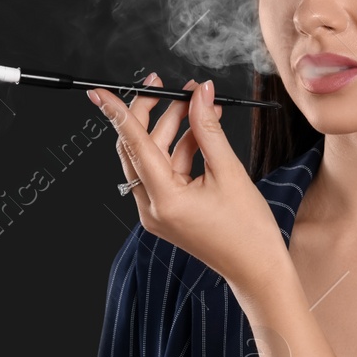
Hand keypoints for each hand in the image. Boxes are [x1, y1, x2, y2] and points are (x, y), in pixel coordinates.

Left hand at [90, 73, 288, 292]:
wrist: (256, 269)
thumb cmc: (249, 230)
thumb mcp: (229, 171)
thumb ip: (208, 129)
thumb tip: (198, 93)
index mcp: (164, 200)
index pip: (134, 145)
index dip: (118, 113)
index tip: (100, 92)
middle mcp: (151, 208)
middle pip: (137, 148)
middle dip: (154, 113)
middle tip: (173, 87)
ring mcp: (155, 212)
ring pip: (152, 157)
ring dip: (173, 129)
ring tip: (201, 105)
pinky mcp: (164, 212)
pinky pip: (163, 172)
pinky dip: (180, 149)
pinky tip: (200, 131)